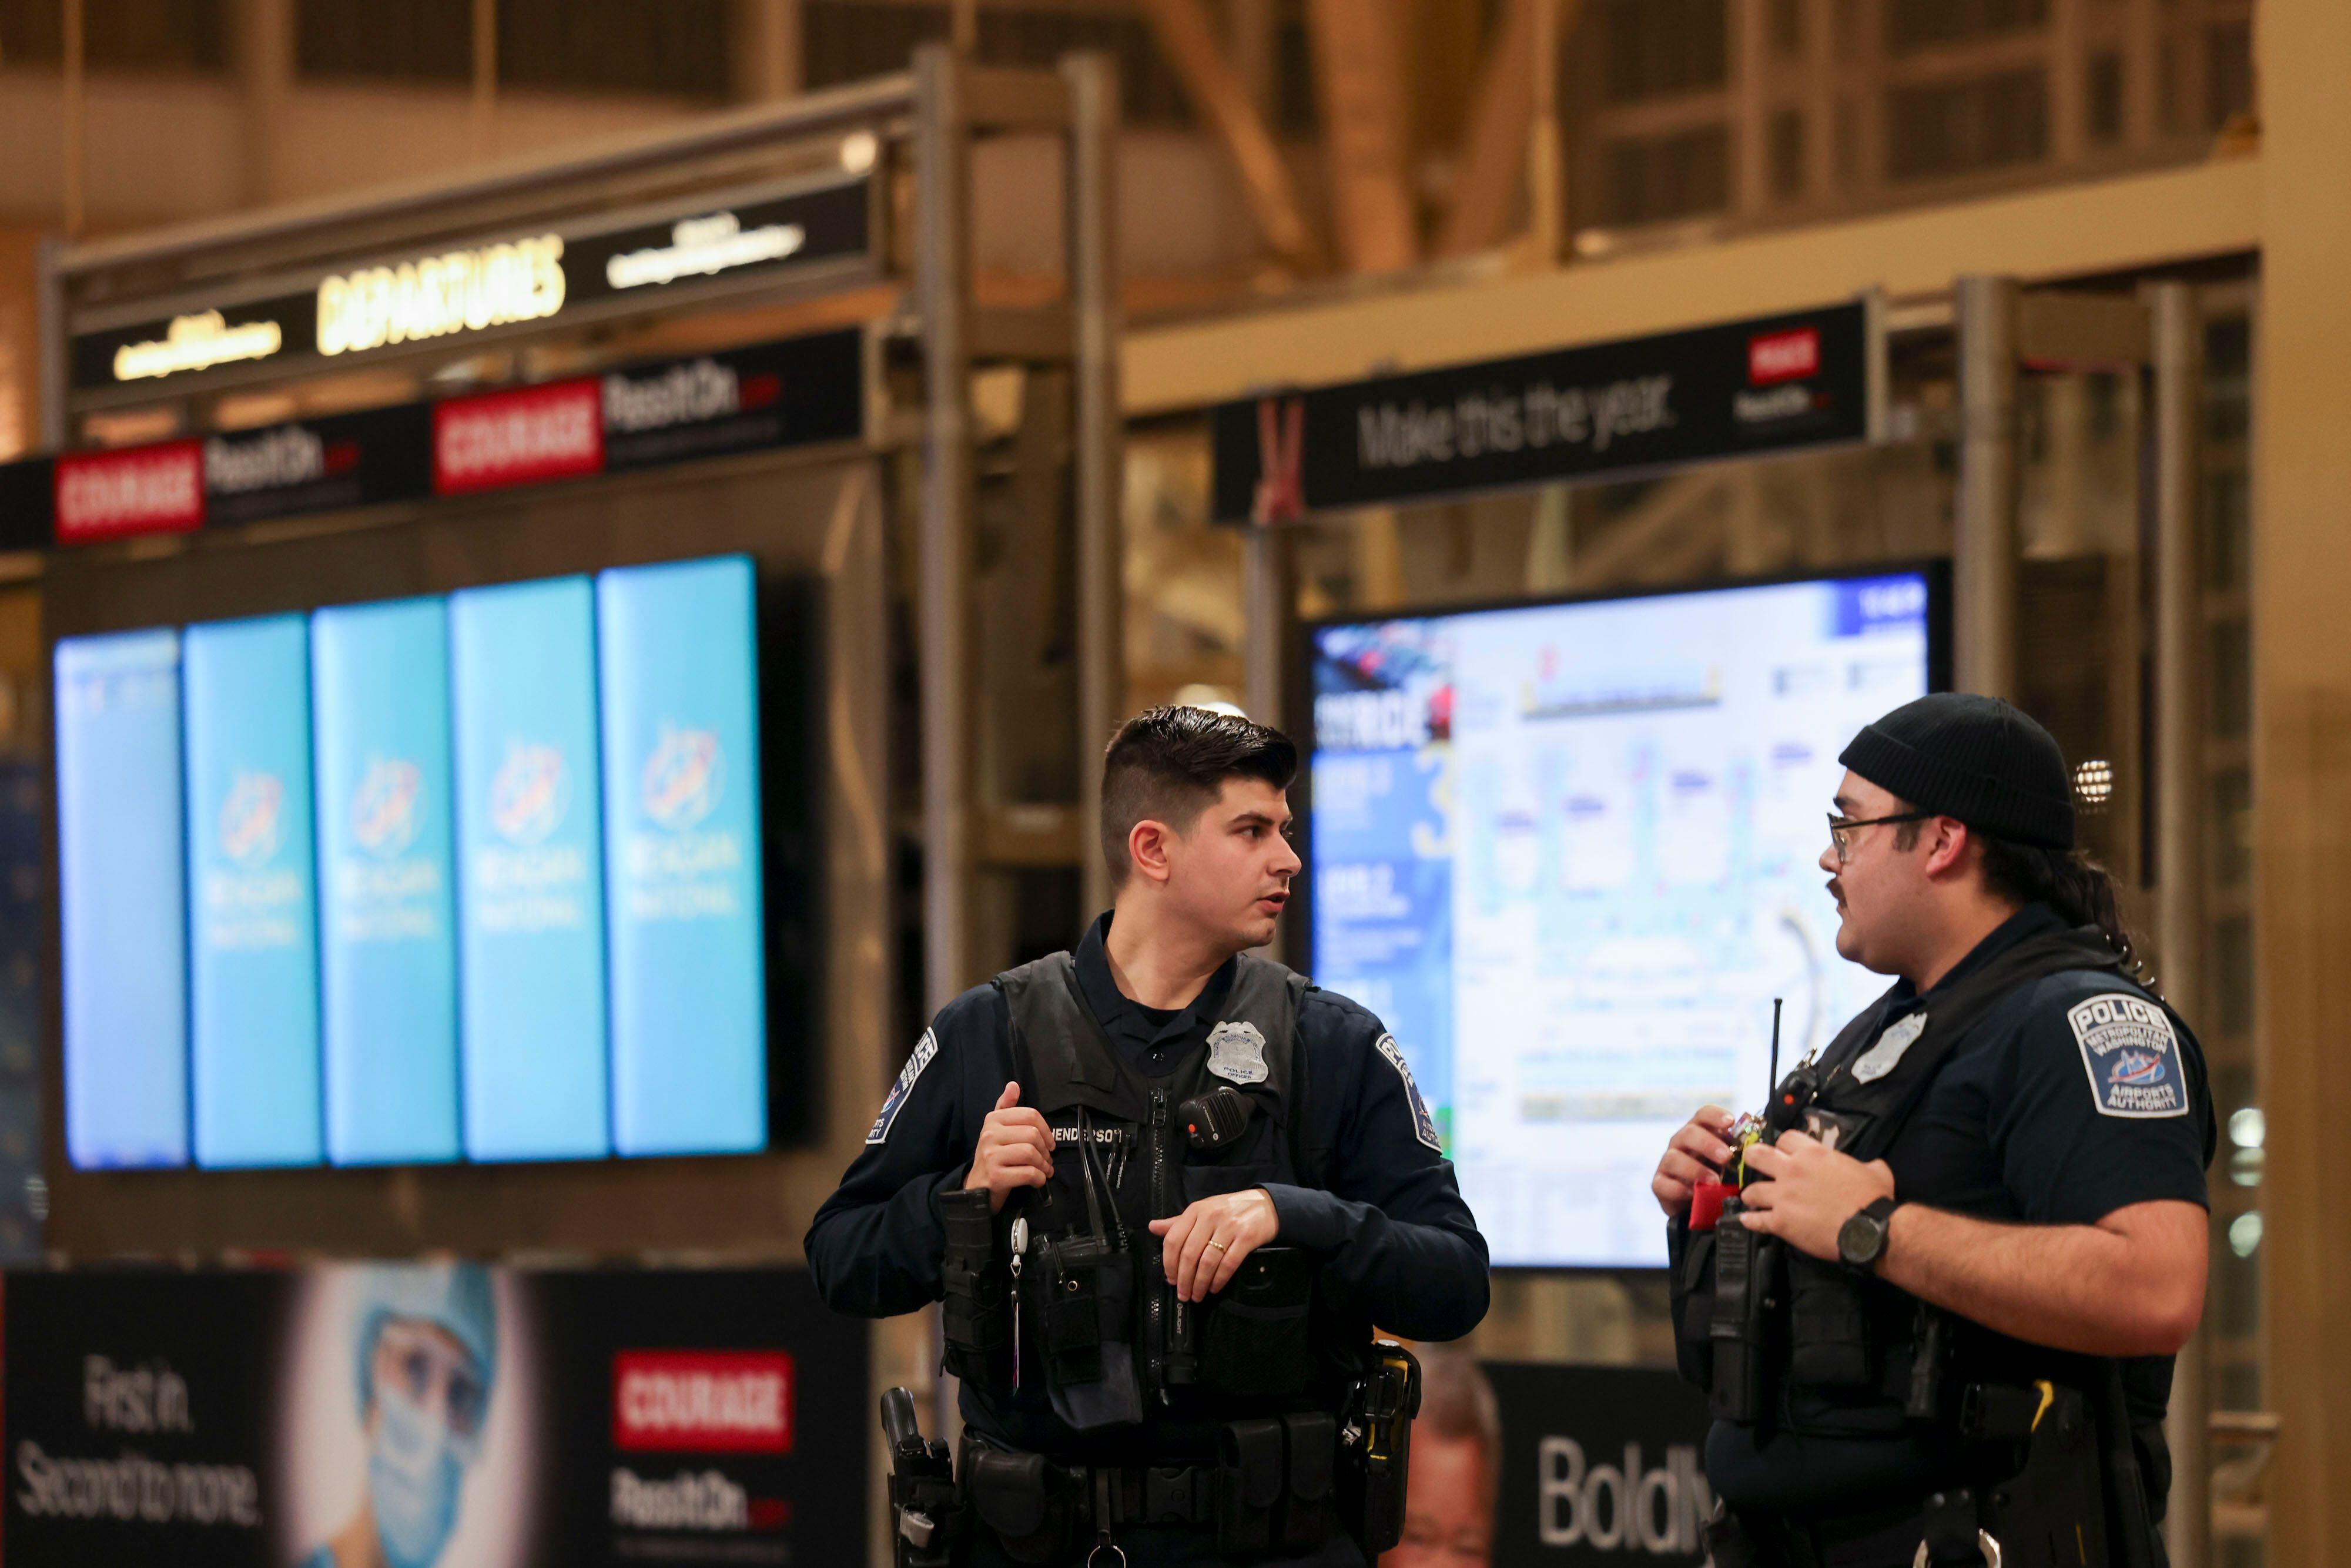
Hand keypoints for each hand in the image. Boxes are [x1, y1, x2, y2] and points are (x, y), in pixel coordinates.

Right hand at [964, 1082, 1053, 1212]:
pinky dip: (1039, 1178)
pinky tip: (1037, 1180)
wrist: (977, 1188)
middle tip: (1047, 1160)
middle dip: (1046, 1150)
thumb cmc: (993, 1157)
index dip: (1046, 1129)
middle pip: (1032, 1134)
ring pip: (1031, 1153)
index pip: (1030, 1115)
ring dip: (1044, 1165)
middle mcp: (989, 1134)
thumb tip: (1013, 1085)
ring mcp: (991, 1155)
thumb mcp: (997, 1129)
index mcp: (993, 1119)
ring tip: (1044, 1170)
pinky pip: (1028, 1173)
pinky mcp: (995, 1176)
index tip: (1049, 1143)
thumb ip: (1005, 1107)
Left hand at [1148, 1189, 1278, 1301]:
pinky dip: (1219, 1280)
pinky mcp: (1246, 1238)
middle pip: (1189, 1254)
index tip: (1170, 1279)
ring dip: (1200, 1283)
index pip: (1174, 1239)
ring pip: (1207, 1262)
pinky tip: (1214, 1288)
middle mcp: (1210, 1216)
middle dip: (1184, 1279)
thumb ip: (1178, 1222)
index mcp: (1196, 1210)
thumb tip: (1153, 1227)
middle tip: (1183, 1294)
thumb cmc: (1229, 1210)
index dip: (1169, 1263)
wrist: (1265, 1205)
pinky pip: (1228, 1264)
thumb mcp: (1202, 1211)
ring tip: (1197, 1295)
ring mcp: (1229, 1227)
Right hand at [1652, 1106, 1737, 1215]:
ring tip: (1714, 1181)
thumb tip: (1762, 1149)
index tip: (1730, 1122)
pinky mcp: (1660, 1184)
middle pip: (1689, 1133)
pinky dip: (1679, 1189)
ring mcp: (1668, 1163)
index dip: (1716, 1116)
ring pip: (1673, 1158)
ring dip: (1695, 1169)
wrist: (1698, 1205)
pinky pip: (1663, 1183)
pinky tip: (1693, 1194)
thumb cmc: (1717, 1178)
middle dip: (1708, 1143)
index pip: (1704, 1115)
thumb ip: (1739, 1154)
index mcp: (1700, 1132)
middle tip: (1726, 1157)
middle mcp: (1681, 1144)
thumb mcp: (1730, 1164)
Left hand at [1737, 1132, 1895, 1261]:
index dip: (1783, 1146)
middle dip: (1753, 1160)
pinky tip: (1747, 1220)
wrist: (1871, 1230)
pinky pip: (1755, 1220)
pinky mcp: (1780, 1222)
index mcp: (1813, 1154)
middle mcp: (1792, 1170)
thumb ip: (1866, 1164)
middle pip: (1756, 1155)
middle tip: (1756, 1167)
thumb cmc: (1874, 1198)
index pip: (1785, 1138)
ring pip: (1751, 1191)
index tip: (1784, 1154)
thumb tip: (1871, 1166)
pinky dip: (1750, 1221)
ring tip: (1753, 1200)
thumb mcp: (1875, 1171)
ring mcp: (1782, 1196)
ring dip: (1752, 1195)